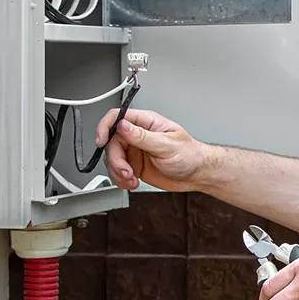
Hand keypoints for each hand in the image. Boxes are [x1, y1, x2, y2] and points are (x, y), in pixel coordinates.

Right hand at [94, 108, 212, 191]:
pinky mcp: (135, 165)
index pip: (118, 117)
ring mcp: (135, 150)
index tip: (101, 142)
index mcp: (146, 123)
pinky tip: (132, 182)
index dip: (105, 127)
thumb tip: (123, 126)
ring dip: (118, 172)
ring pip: (112, 158)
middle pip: (111, 142)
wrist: (197, 174)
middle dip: (115, 160)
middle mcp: (138, 135)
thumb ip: (143, 136)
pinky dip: (121, 179)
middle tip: (126, 171)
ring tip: (131, 179)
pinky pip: (118, 171)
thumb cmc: (190, 155)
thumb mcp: (167, 145)